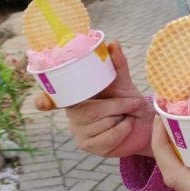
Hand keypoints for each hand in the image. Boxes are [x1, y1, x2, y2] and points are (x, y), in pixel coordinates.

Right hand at [34, 40, 154, 157]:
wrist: (146, 125)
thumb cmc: (129, 101)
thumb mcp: (123, 82)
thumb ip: (117, 64)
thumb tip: (112, 43)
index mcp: (75, 97)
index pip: (49, 100)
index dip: (43, 101)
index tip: (44, 102)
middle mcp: (72, 115)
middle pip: (86, 111)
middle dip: (114, 105)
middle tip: (132, 102)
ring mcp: (79, 133)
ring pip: (97, 124)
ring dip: (121, 117)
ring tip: (127, 114)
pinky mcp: (90, 147)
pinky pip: (106, 138)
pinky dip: (122, 130)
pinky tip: (126, 126)